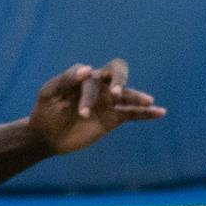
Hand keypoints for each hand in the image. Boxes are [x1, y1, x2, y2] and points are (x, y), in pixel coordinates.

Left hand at [26, 58, 161, 156]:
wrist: (46, 136)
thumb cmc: (45, 112)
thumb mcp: (49, 94)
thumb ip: (66, 79)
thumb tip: (88, 69)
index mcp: (82, 76)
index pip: (91, 77)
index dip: (88, 92)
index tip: (82, 110)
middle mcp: (98, 85)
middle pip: (117, 71)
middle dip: (120, 79)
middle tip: (116, 94)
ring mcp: (107, 101)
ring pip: (127, 94)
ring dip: (136, 96)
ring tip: (147, 101)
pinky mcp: (113, 118)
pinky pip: (133, 113)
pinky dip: (147, 113)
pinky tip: (160, 112)